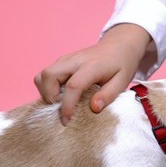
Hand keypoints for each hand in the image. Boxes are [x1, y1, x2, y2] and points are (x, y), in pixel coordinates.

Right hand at [34, 24, 151, 124]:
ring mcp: (66, 59)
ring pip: (43, 74)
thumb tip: (93, 108)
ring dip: (46, 92)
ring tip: (60, 102)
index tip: (67, 120)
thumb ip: (108, 95)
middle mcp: (75, 60)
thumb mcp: (122, 82)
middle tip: (61, 109)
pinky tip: (62, 95)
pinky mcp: (61, 61)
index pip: (74, 85)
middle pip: (48, 75)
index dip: (67, 105)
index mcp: (92, 66)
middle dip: (49, 96)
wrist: (119, 45)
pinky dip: (48, 88)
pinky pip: (46, 75)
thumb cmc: (121, 65)